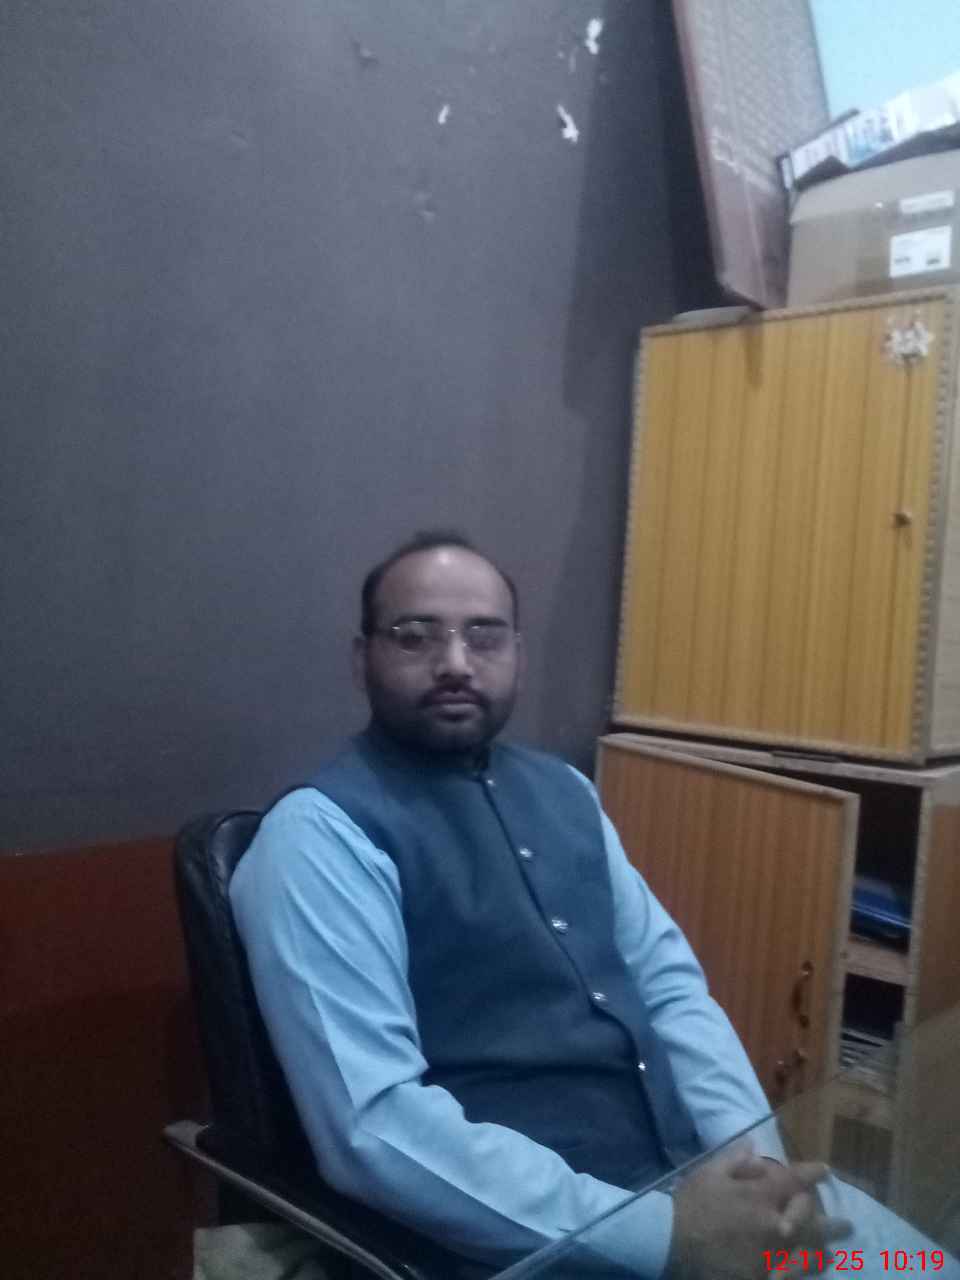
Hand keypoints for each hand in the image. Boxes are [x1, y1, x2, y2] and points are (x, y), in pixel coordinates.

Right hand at [666, 1147, 850, 1279]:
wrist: (671, 1241)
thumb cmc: (690, 1203)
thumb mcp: (709, 1172)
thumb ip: (736, 1160)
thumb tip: (756, 1146)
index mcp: (760, 1195)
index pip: (794, 1180)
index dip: (812, 1173)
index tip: (825, 1170)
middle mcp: (773, 1224)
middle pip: (812, 1223)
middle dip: (831, 1222)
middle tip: (847, 1225)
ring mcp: (771, 1255)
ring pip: (808, 1255)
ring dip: (823, 1252)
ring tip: (832, 1254)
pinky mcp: (762, 1276)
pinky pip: (790, 1277)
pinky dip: (801, 1275)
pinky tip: (808, 1273)